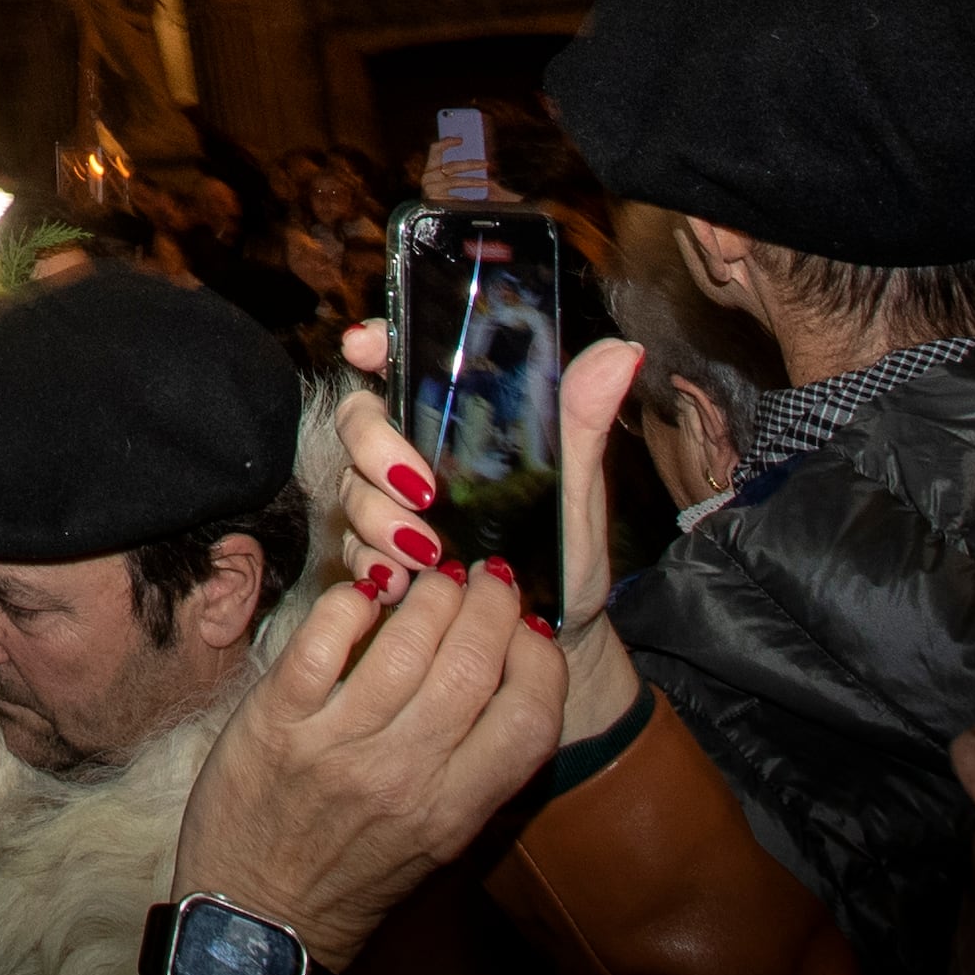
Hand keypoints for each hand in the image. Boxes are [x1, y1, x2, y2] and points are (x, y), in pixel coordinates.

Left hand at [165, 553, 567, 968]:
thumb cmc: (353, 876)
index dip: (540, 657)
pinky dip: (350, 605)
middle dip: (489, 603)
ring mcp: (337, 747)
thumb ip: (475, 768)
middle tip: (485, 579)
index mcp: (454, 812)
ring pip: (405, 642)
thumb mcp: (438, 842)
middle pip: (472, 663)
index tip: (529, 625)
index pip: (530, 717)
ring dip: (427, 594)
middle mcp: (404, 777)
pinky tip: (363, 598)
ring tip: (431, 577)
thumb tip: (509, 676)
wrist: (258, 921)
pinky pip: (322, 641)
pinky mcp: (275, 724)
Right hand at [328, 323, 645, 747]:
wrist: (555, 633)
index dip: (373, 342)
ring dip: (379, 519)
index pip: (401, 359)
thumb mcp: (579, 487)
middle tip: (421, 489)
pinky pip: (353, 550)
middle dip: (375, 449)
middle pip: (359, 420)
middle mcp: (414, 451)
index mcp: (456, 419)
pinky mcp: (380, 554)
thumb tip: (622, 353)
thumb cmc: (568, 551)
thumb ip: (583, 419)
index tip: (364, 347)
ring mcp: (391, 503)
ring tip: (428, 555)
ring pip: (352, 488)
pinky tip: (400, 586)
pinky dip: (373, 566)